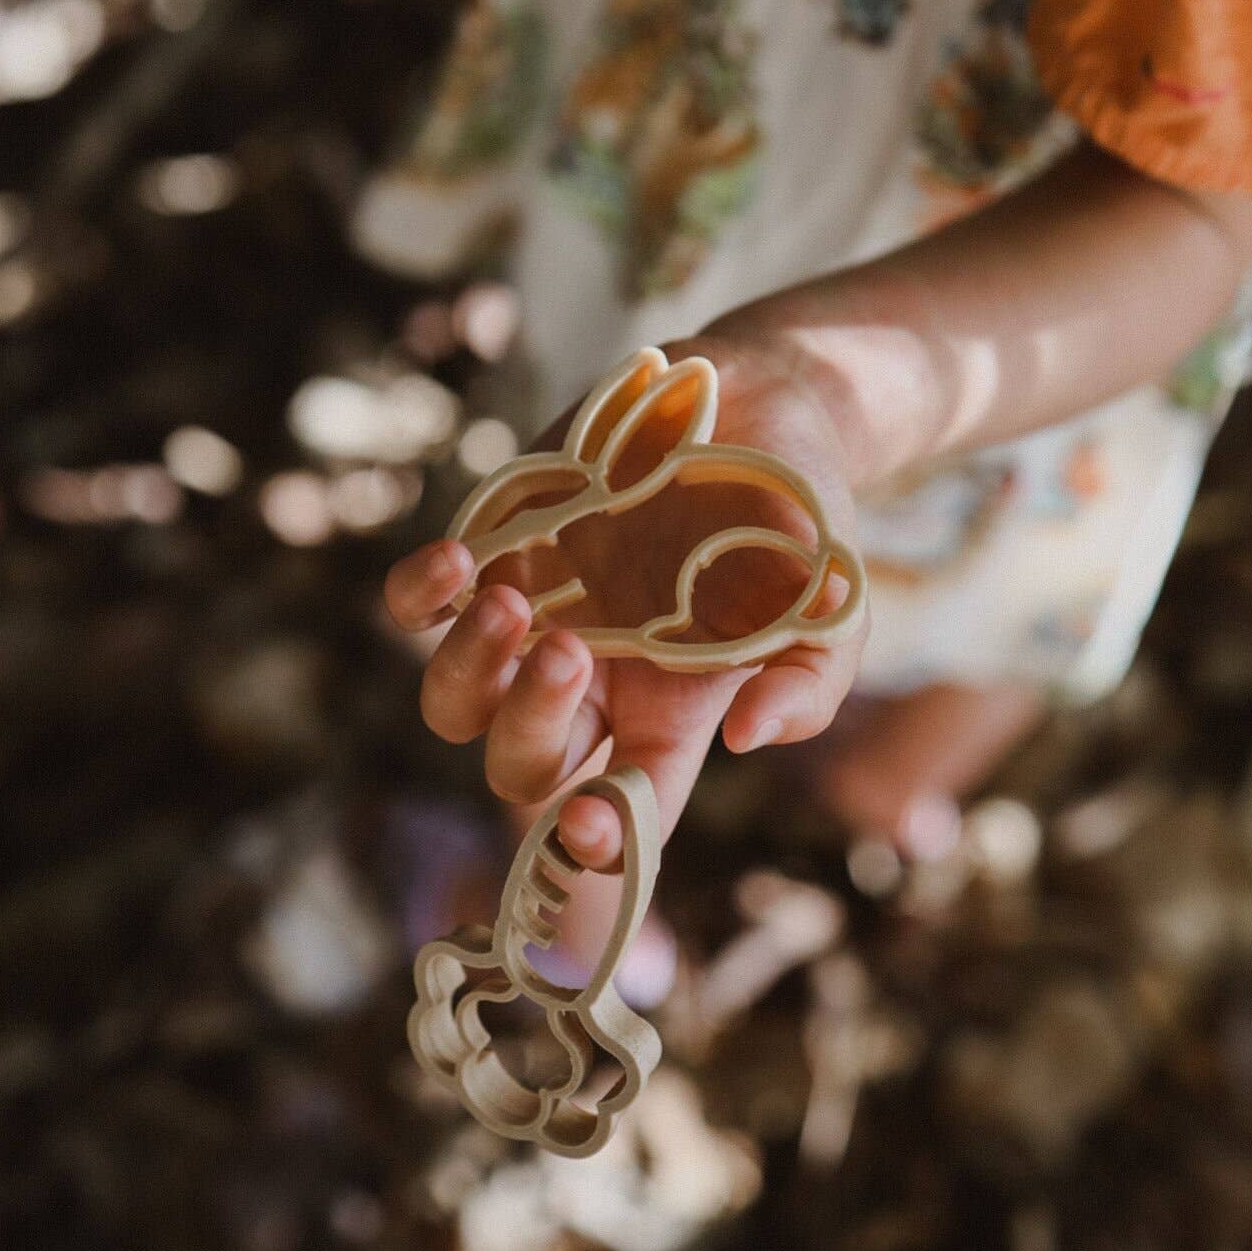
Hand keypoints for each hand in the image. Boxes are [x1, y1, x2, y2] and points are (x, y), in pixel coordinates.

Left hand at [383, 335, 867, 865]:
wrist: (759, 409)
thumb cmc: (798, 526)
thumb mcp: (833, 609)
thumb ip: (808, 685)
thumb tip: (747, 738)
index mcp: (665, 718)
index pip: (621, 809)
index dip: (596, 841)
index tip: (587, 824)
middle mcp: (589, 686)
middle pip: (522, 764)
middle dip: (530, 724)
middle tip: (572, 650)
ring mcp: (533, 623)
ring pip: (456, 702)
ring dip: (470, 668)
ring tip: (511, 601)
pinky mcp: (492, 553)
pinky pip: (419, 605)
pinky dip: (421, 594)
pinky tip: (458, 560)